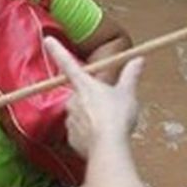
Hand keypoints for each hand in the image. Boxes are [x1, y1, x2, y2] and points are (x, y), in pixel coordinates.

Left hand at [44, 37, 144, 157]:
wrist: (108, 147)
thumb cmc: (118, 117)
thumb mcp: (128, 93)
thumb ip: (131, 75)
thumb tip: (138, 59)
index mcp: (85, 85)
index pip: (68, 63)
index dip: (57, 50)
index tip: (47, 39)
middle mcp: (72, 100)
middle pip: (80, 96)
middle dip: (92, 101)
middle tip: (110, 110)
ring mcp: (70, 119)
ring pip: (80, 116)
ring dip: (91, 119)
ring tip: (108, 127)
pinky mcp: (71, 138)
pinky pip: (79, 134)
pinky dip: (89, 136)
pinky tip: (101, 139)